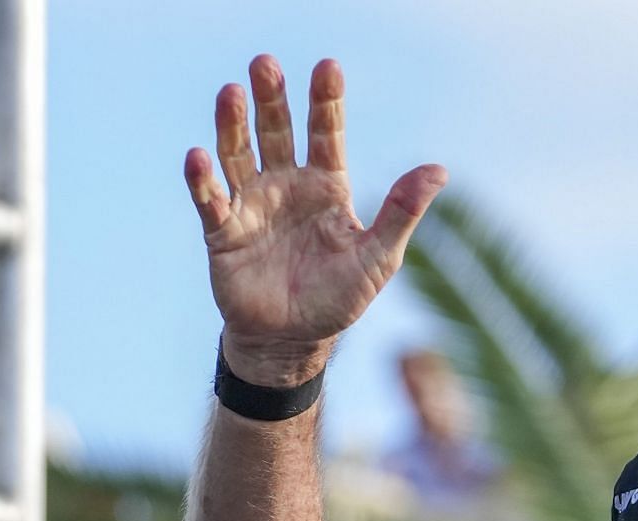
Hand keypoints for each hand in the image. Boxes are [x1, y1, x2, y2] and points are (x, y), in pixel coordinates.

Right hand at [183, 56, 446, 385]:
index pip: (325, 135)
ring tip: (231, 93)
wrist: (293, 340)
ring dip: (232, 125)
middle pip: (276, 132)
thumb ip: (402, 212)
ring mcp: (252, 205)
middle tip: (265, 63)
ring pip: (238, 155)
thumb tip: (439, 170)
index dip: (326, 102)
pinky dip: (203, 180)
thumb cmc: (339, 297)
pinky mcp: (224, 232)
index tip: (327, 66)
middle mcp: (286, 187)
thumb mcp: (379, 257)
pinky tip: (198, 157)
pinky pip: (211, 201)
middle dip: (271, 99)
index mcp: (326, 188)